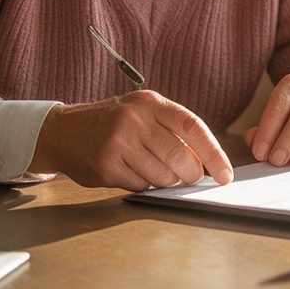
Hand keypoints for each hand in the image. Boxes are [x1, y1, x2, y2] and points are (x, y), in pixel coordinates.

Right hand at [29, 90, 233, 190]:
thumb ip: (173, 128)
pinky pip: (141, 186)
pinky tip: (133, 172)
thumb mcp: (142, 111)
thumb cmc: (113, 122)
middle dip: (191, 173)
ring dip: (166, 180)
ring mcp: (118, 143)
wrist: (64, 131)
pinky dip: (145, 185)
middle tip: (191, 177)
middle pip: (179, 156)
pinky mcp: (106, 166)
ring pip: (162, 176)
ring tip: (154, 169)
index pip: (193, 126)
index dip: (214, 152)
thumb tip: (207, 160)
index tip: (225, 173)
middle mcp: (134, 120)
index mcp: (150, 102)